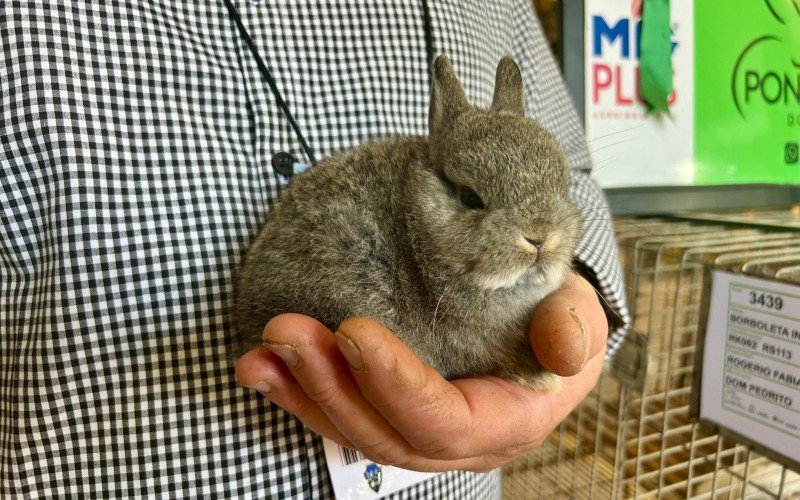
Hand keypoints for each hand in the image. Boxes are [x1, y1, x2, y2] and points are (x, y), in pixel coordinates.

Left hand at [234, 271, 607, 471]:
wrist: (535, 319)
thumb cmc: (555, 314)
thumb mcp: (579, 312)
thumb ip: (573, 328)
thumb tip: (563, 348)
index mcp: (507, 419)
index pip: (445, 422)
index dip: (396, 385)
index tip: (354, 332)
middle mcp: (458, 439)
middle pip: (386, 433)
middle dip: (330, 386)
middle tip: (287, 332)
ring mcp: (420, 431)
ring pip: (353, 430)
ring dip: (302, 392)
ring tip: (260, 354)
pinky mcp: (390, 412)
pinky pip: (340, 415)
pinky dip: (297, 394)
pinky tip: (260, 368)